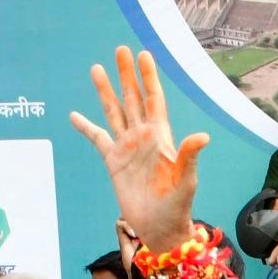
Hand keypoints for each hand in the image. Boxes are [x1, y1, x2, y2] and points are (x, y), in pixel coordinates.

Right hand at [71, 47, 209, 254]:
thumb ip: (189, 156)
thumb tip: (202, 136)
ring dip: (105, 91)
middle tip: (120, 50)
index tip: (143, 54)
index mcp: (160, 137)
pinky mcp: (113, 162)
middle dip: (127, 75)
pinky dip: (86, 127)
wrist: (160, 228)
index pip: (153, 100)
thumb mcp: (187, 180)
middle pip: (132, 98)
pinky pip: (97, 139)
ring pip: (114, 112)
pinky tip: (75, 116)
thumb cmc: (178, 205)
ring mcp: (127, 148)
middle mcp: (142, 137)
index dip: (149, 78)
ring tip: (96, 68)